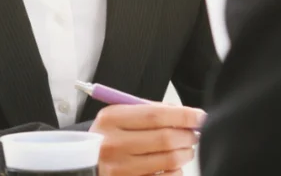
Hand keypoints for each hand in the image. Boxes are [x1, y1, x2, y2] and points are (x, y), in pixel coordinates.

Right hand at [90, 103, 204, 175]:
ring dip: (185, 153)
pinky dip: (176, 171)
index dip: (183, 115)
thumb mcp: (116, 117)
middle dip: (188, 135)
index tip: (199, 116)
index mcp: (111, 120)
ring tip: (186, 149)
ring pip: (168, 160)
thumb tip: (181, 113)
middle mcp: (113, 145)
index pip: (156, 115)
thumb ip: (146, 111)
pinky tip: (174, 165)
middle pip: (165, 138)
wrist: (81, 165)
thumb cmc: (105, 138)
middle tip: (194, 134)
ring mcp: (120, 169)